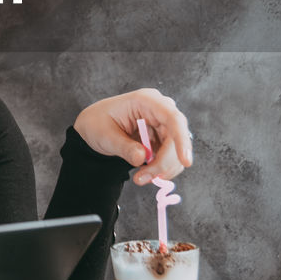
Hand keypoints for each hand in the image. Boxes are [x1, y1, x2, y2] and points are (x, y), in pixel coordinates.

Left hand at [73, 88, 192, 184]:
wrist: (94, 128)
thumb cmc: (98, 124)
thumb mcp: (105, 135)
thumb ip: (124, 147)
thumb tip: (142, 158)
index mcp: (146, 100)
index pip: (172, 117)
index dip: (182, 139)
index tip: (186, 161)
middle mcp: (159, 110)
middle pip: (176, 138)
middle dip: (164, 162)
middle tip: (144, 178)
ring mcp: (163, 124)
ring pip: (176, 150)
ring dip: (163, 169)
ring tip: (140, 178)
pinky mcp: (163, 138)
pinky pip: (171, 156)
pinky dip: (161, 169)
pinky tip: (145, 173)